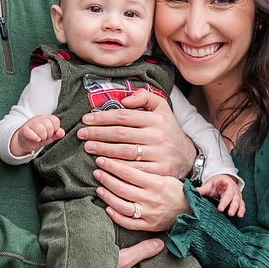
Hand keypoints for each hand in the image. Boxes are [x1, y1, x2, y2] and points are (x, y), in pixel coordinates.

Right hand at [11, 114, 63, 155]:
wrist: (25, 141)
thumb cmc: (39, 137)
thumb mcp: (50, 136)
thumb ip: (57, 134)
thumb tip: (62, 132)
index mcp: (46, 118)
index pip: (55, 120)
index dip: (55, 129)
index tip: (51, 133)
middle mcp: (38, 118)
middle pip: (49, 126)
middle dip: (48, 135)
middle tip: (44, 137)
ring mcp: (30, 123)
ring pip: (41, 129)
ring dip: (42, 137)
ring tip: (40, 139)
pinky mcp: (24, 130)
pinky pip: (30, 132)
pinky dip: (35, 137)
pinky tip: (37, 139)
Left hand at [77, 91, 196, 176]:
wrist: (186, 155)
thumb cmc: (166, 129)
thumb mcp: (161, 107)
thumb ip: (144, 96)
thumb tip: (124, 100)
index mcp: (156, 119)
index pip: (123, 116)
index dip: (102, 117)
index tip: (86, 119)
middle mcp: (158, 136)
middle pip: (121, 134)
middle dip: (97, 134)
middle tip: (81, 135)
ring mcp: (159, 154)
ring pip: (124, 152)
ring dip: (103, 150)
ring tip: (88, 147)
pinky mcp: (159, 171)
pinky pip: (133, 169)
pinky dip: (116, 167)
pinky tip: (103, 164)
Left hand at [94, 157, 191, 231]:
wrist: (191, 210)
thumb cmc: (176, 189)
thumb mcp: (165, 175)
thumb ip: (146, 170)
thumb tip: (124, 159)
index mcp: (156, 183)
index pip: (129, 172)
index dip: (112, 165)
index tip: (101, 160)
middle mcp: (152, 199)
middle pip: (122, 188)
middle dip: (106, 178)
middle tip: (97, 171)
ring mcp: (149, 214)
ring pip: (122, 205)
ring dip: (108, 196)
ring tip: (99, 188)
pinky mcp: (148, 226)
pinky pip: (128, 223)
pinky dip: (116, 216)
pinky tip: (107, 208)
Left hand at [198, 175, 244, 217]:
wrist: (226, 180)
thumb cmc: (217, 184)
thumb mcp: (209, 184)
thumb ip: (203, 189)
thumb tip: (194, 191)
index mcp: (224, 182)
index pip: (224, 182)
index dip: (224, 183)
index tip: (224, 182)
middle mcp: (232, 188)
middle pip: (230, 195)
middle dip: (226, 202)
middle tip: (220, 209)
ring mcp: (237, 195)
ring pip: (237, 201)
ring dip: (235, 208)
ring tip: (232, 214)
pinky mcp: (239, 200)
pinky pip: (242, 205)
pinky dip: (242, 210)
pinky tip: (240, 215)